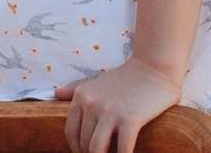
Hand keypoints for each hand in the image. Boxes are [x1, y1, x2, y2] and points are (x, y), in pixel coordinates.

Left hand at [54, 58, 180, 152]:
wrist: (154, 67)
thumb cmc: (126, 77)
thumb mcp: (96, 80)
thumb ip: (76, 88)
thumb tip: (56, 94)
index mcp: (81, 96)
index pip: (70, 132)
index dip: (77, 148)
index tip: (86, 152)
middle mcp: (91, 104)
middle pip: (84, 143)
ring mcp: (109, 112)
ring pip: (97, 149)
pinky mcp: (130, 119)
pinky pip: (122, 149)